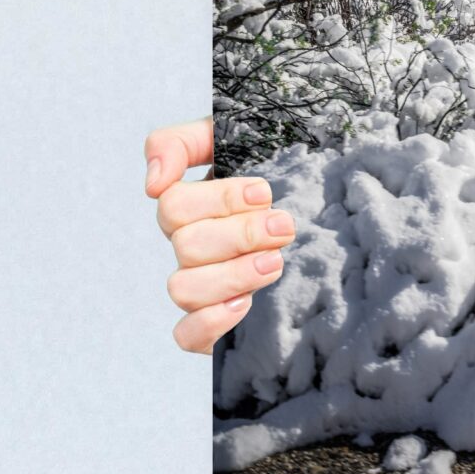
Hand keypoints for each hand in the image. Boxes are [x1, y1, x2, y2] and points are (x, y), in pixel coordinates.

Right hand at [145, 118, 294, 353]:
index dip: (219, 200)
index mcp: (191, 207)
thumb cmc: (273, 168)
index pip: (174, 206)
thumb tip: (153, 183)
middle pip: (186, 247)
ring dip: (233, 275)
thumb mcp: (231, 138)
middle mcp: (191, 247)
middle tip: (283, 227)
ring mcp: (200, 285)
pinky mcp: (213, 322)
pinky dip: (209, 323)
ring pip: (183, 289)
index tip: (263, 192)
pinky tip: (243, 305)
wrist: (321, 206)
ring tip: (275, 261)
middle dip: (240, 234)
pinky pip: (186, 335)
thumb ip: (180, 143)